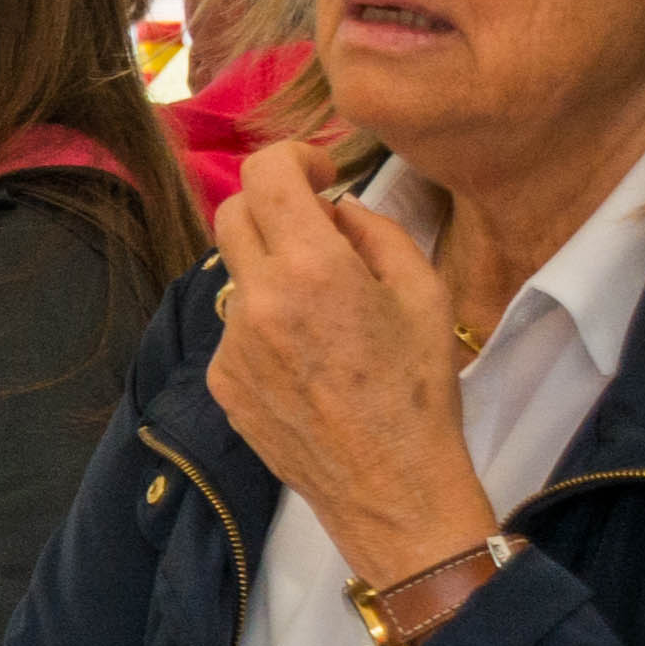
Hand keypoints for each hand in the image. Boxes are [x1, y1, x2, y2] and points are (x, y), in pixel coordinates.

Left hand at [204, 145, 500, 586]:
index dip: (292, 158)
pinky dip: (265, 325)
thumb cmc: (419, 391)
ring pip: (237, 276)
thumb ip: (375, 231)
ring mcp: (230, 343)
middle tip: (315, 225)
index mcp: (311, 268)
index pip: (264, 175)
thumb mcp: (423, 293)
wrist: (390, 486)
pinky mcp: (221, 381)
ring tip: (326, 316)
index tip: (319, 174)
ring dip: (273, 273)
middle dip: (272, 205)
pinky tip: (309, 361)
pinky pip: (235, 329)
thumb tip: (336, 207)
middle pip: (233, 213)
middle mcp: (257, 299)